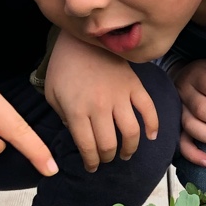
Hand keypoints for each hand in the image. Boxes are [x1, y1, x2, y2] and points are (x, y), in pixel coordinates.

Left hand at [46, 31, 157, 169]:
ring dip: (129, 148)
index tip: (92, 167)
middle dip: (107, 158)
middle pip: (109, 144)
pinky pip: (148, 109)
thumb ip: (63, 118)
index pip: (88, 147)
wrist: (80, 38)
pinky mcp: (133, 85)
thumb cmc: (63, 66)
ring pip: (131, 132)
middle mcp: (99, 107)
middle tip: (106, 159)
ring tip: (125, 153)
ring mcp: (119, 95)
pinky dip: (153, 125)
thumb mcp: (52, 94)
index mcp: (76, 111)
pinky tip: (151, 136)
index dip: (91, 162)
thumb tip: (80, 136)